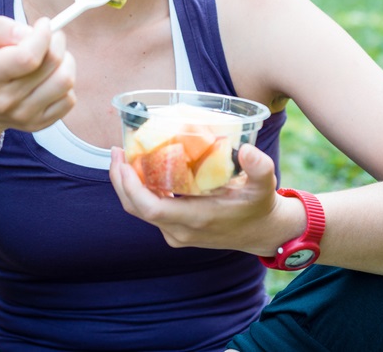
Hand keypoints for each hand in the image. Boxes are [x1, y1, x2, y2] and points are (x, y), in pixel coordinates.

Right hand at [0, 16, 75, 139]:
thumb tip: (30, 32)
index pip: (27, 56)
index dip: (42, 35)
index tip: (43, 25)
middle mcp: (5, 100)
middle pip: (51, 64)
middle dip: (56, 42)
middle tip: (50, 37)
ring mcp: (24, 115)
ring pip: (65, 81)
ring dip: (65, 61)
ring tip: (52, 57)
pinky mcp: (40, 124)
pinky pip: (69, 99)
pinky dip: (65, 83)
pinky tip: (50, 78)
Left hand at [109, 143, 282, 254]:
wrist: (262, 233)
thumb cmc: (260, 205)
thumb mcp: (265, 184)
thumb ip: (259, 167)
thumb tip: (246, 150)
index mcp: (196, 218)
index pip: (150, 208)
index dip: (130, 187)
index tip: (123, 161)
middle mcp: (180, 230)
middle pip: (136, 208)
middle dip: (120, 180)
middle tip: (117, 150)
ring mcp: (176, 233)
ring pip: (140, 211)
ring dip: (127, 185)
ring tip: (124, 156)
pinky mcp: (176, 231)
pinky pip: (149, 212)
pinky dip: (140, 192)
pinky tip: (140, 170)